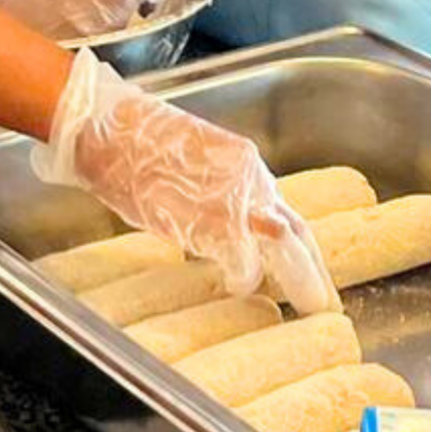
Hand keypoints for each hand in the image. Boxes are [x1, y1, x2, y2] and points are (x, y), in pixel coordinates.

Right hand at [33, 54, 335, 314]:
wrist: (106, 127)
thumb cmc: (131, 142)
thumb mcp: (186, 163)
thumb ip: (210, 194)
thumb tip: (217, 228)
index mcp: (242, 163)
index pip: (284, 209)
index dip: (298, 243)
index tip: (309, 265)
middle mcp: (249, 179)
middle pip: (296, 231)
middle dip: (312, 269)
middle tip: (324, 301)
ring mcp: (233, 199)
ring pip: (282, 245)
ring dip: (296, 278)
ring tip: (309, 304)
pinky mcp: (212, 220)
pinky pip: (242, 261)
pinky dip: (244, 279)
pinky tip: (239, 288)